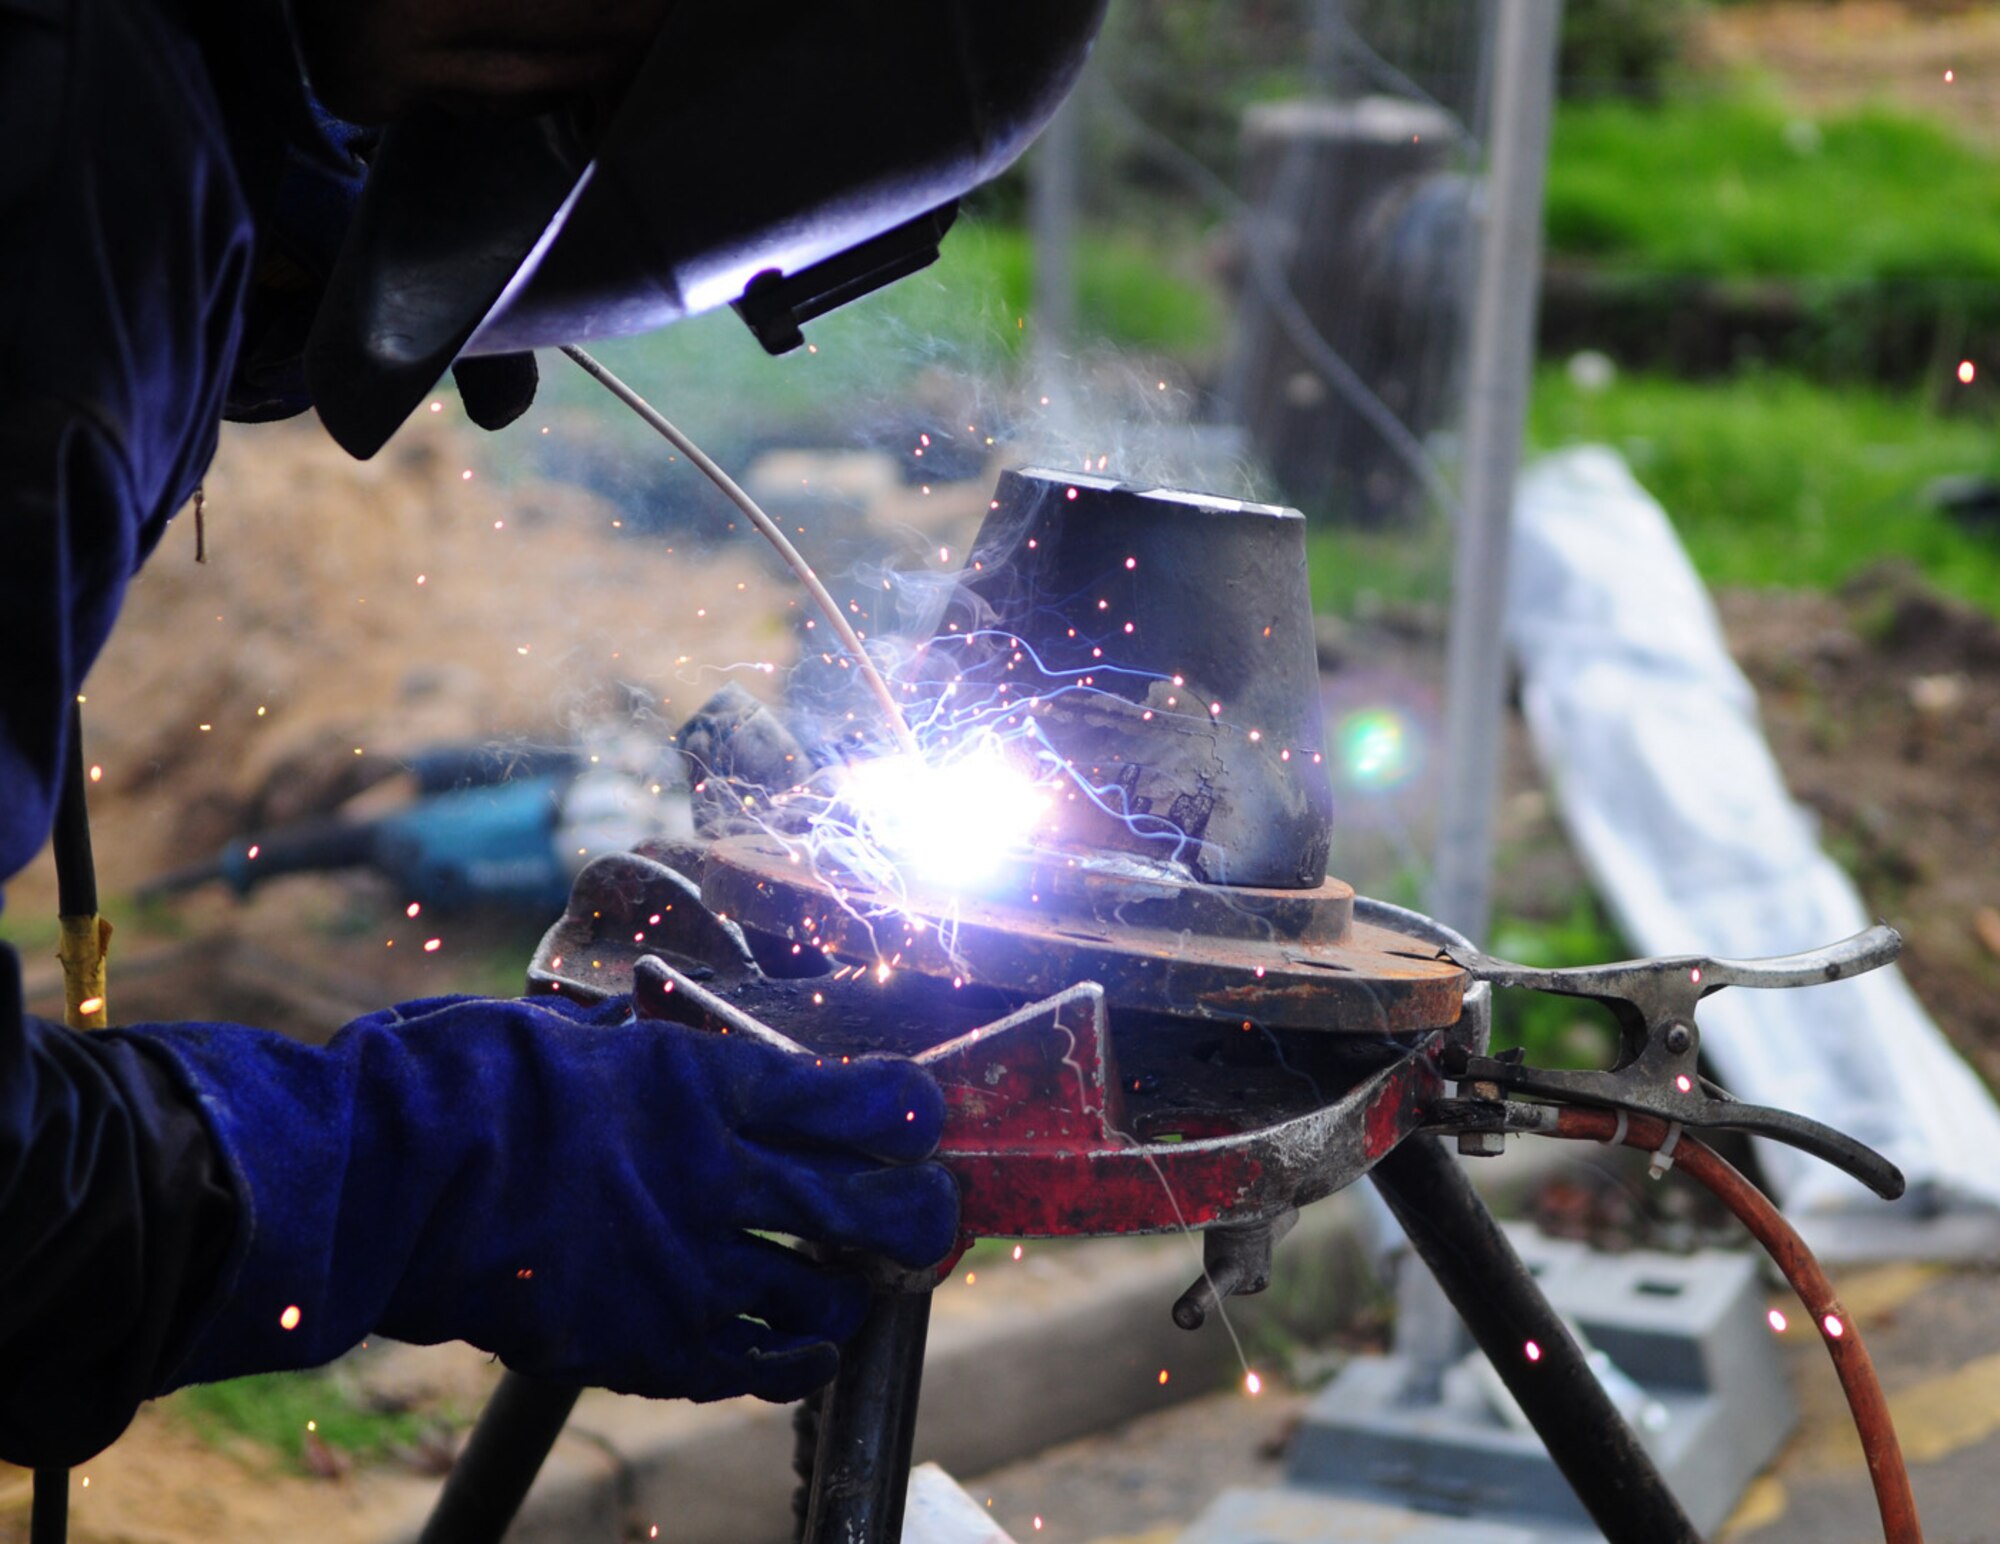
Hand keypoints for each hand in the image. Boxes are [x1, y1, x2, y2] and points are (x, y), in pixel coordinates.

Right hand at [142, 993, 955, 1401]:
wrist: (384, 1178)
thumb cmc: (468, 1083)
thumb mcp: (585, 1037)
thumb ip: (667, 1058)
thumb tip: (713, 1057)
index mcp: (702, 1085)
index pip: (854, 1100)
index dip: (907, 1110)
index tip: (919, 1113)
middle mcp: (714, 1177)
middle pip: (873, 1207)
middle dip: (921, 1213)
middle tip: (928, 1210)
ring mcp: (686, 1269)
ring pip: (830, 1294)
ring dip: (858, 1288)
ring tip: (857, 1279)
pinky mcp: (649, 1344)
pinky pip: (762, 1365)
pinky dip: (798, 1355)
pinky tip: (804, 1341)